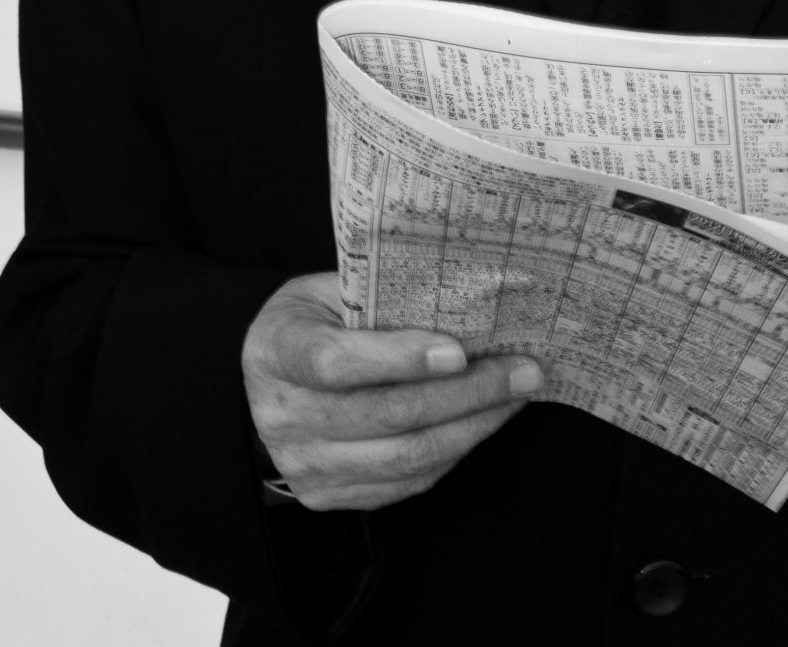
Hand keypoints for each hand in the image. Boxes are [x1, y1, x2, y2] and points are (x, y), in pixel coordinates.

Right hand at [243, 271, 541, 510]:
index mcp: (276, 351)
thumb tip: (466, 301)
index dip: (400, 358)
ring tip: (516, 395)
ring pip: (407, 456)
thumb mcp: (327, 292)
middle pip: (387, 414)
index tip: (459, 350)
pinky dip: (456, 450)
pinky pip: (408, 482)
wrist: (265, 381)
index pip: (335, 363)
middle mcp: (283, 415)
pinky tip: (484, 421)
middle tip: (522, 369)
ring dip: (474, 426)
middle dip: (468, 392)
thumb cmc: (310, 324)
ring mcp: (305, 464)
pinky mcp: (329, 495)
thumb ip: (378, 298)